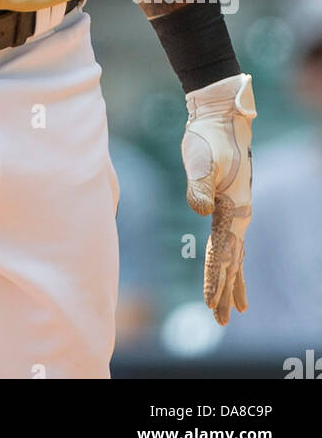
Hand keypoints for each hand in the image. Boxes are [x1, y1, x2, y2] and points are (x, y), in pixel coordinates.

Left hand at [181, 73, 254, 325]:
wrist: (219, 116)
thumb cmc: (207, 137)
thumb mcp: (198, 160)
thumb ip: (199, 186)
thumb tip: (201, 210)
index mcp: (233, 209)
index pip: (223, 253)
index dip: (216, 280)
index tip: (210, 305)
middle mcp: (238, 213)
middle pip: (233, 261)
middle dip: (227, 291)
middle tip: (222, 321)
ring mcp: (236, 208)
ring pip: (235, 253)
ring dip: (232, 280)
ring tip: (235, 309)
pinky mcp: (228, 201)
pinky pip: (231, 238)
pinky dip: (231, 257)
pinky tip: (232, 266)